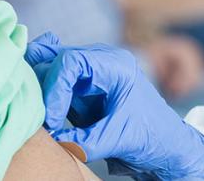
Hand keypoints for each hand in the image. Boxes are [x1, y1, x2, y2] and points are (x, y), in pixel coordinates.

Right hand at [29, 37, 203, 179]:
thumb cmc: (151, 136)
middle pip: (56, 59)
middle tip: (41, 118)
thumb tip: (52, 139)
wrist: (166, 145)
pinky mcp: (80, 89)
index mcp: (116, 65)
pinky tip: (38, 111)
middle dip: (43, 88)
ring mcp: (89, 74)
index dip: (55, 88)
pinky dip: (42, 94)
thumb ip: (84, 141)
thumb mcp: (118, 140)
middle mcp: (100, 62)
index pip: (71, 60)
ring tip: (39, 117)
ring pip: (50, 68)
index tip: (54, 120)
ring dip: (39, 90)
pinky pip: (53, 83)